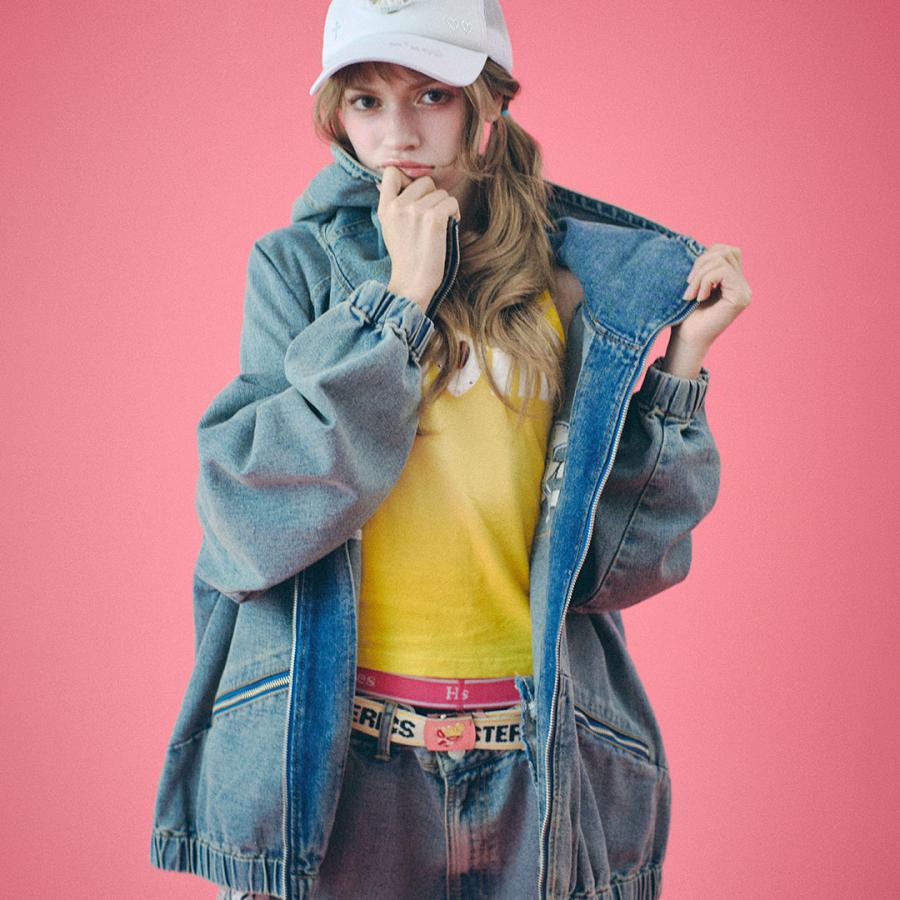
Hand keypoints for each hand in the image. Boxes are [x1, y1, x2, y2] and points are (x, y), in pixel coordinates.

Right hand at [377, 166, 460, 311]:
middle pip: (424, 181)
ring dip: (445, 207)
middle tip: (430, 216)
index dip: (407, 178)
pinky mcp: (433, 218)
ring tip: (438, 227)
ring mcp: (416, 210)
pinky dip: (454, 214)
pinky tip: (447, 228)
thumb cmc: (407, 257)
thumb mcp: (390, 227)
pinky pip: (452, 202)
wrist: (413, 281)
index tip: (415, 194)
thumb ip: (396, 204)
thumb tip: (408, 181)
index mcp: (385, 207)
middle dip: (432, 196)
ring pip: (441, 192)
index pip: (391, 172)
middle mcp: (399, 205)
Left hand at [676, 243, 751, 348]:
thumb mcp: (693, 283)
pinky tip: (698, 298)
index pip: (725, 250)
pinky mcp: (740, 297)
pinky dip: (705, 281)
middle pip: (726, 251)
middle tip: (687, 285)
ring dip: (700, 274)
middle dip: (701, 262)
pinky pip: (724, 272)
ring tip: (690, 294)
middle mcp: (743, 285)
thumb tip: (697, 244)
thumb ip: (703, 265)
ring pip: (723, 259)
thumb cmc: (685, 316)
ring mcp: (744, 291)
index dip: (704, 256)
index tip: (688, 279)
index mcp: (733, 280)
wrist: (685, 340)